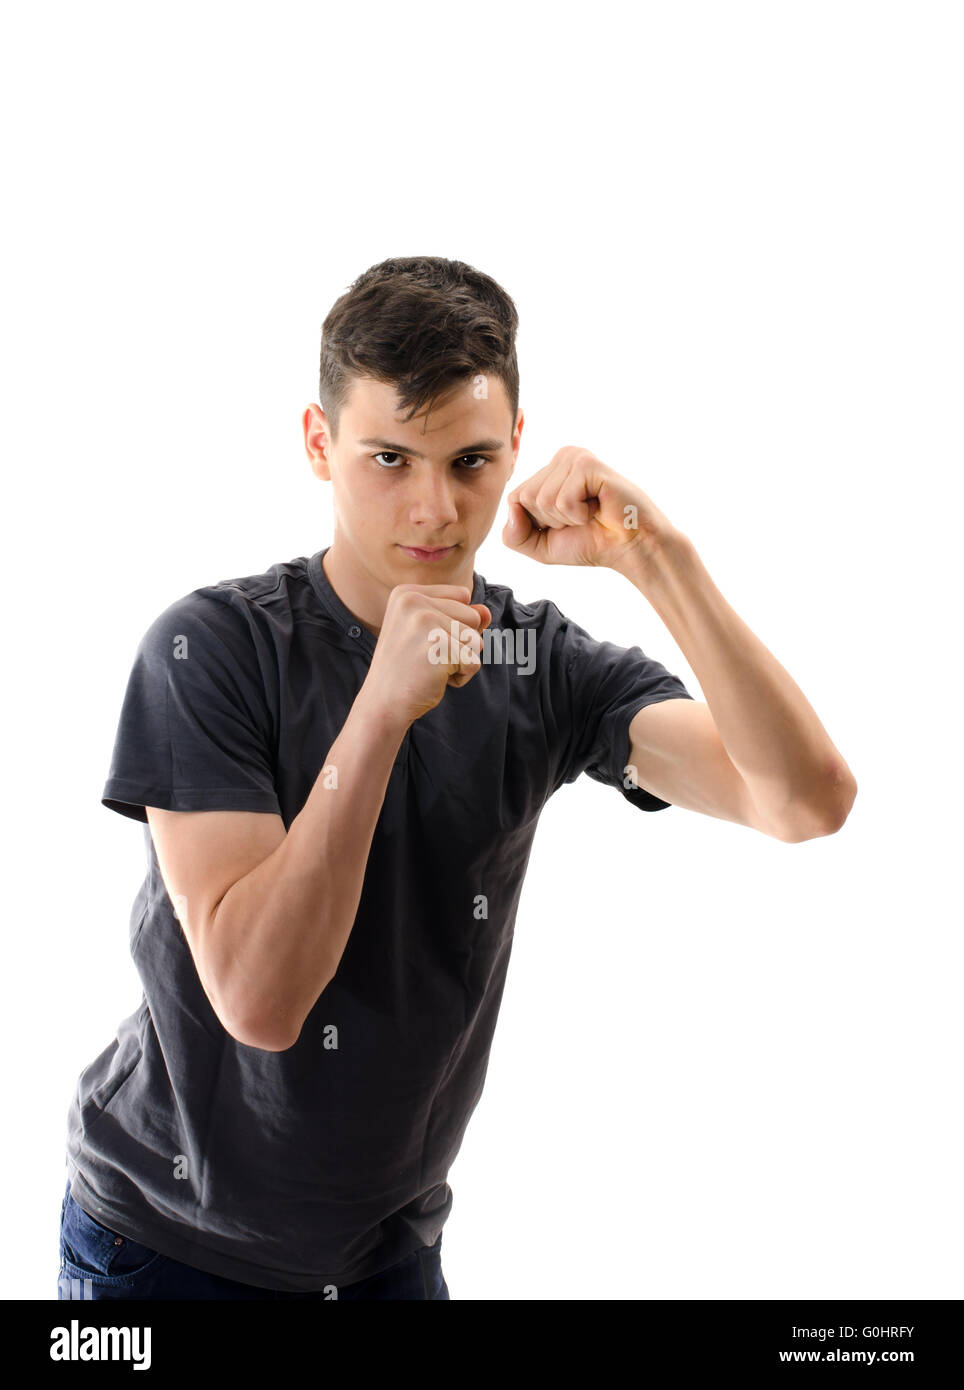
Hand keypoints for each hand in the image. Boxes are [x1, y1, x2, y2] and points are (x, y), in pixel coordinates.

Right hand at [361, 585, 491, 726]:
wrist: (383, 703)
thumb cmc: (408, 668)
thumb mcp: (430, 634)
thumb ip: (461, 617)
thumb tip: (487, 612)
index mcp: (407, 593)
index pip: (463, 597)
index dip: (454, 624)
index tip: (425, 640)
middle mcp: (413, 602)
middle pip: (473, 617)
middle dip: (460, 644)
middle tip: (428, 657)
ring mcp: (425, 623)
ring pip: (476, 640)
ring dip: (461, 661)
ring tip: (431, 667)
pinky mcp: (438, 647)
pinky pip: (474, 661)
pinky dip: (462, 676)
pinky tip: (435, 679)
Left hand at [502, 445, 678, 570]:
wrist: (630, 548)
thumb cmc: (590, 542)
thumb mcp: (540, 546)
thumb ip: (513, 535)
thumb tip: (513, 508)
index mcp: (548, 471)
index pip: (515, 499)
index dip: (537, 523)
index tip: (566, 523)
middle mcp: (560, 458)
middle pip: (526, 497)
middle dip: (551, 521)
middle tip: (581, 518)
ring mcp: (574, 458)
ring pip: (542, 499)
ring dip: (567, 518)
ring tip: (590, 513)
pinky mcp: (588, 464)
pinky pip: (563, 500)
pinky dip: (579, 514)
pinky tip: (598, 508)